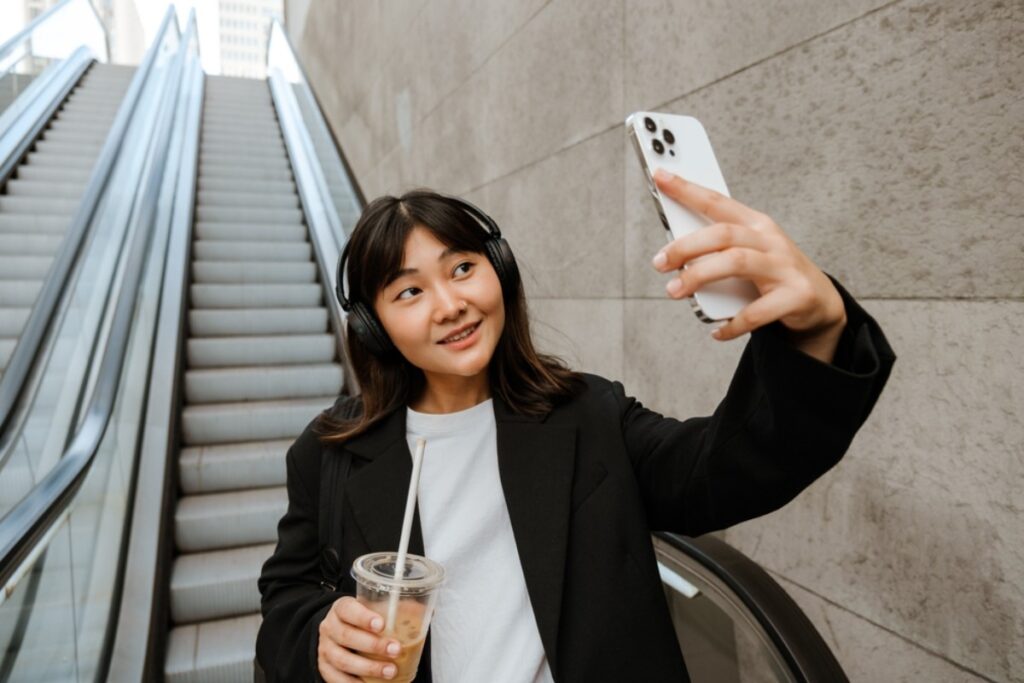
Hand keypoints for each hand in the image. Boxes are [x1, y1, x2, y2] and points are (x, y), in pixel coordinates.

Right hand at [318, 596, 400, 681]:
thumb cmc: (363, 621)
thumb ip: (396, 609)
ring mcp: (325, 649)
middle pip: (346, 636)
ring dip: (368, 667)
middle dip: (373, 645)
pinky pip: (337, 679)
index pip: (347, 609)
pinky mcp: (325, 668)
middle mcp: (329, 627)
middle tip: (396, 650)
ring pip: (342, 660)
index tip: (382, 625)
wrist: (341, 632)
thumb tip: (426, 611)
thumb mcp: (375, 609)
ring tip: (390, 671)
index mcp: (341, 608)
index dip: (363, 617)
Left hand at [650, 168, 846, 359]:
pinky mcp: (795, 296)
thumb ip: (717, 249)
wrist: (820, 302)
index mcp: (756, 224)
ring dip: (699, 276)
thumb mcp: (748, 254)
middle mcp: (771, 240)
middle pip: (722, 234)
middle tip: (658, 262)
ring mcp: (785, 267)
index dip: (688, 189)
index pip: (717, 201)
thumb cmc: (772, 274)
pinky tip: (717, 331)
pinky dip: (732, 324)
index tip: (660, 176)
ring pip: (736, 263)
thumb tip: (672, 252)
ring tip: (674, 291)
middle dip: (686, 246)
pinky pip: (756, 312)